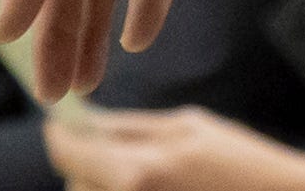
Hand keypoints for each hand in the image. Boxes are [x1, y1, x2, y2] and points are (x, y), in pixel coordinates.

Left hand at [41, 110, 304, 190]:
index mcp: (140, 171)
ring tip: (154, 178)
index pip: (68, 152)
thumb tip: (83, 121)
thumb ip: (132, 127)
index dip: (61, 136)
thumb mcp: (191, 128)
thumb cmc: (244, 164)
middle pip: (74, 184)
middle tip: (124, 155)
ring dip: (106, 186)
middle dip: (89, 167)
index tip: (61, 126)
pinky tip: (164, 187)